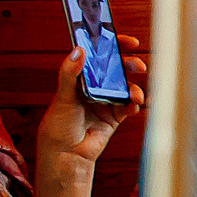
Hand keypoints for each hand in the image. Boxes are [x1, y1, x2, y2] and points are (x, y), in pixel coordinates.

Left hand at [37, 37, 145, 171]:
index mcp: (81, 78)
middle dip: (130, 65)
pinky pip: (129, 107)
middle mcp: (95, 87)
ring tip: (135, 94)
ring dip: (134, 88)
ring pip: (126, 87)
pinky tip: (133, 106)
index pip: (99, 56)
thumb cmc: (58, 126)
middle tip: (137, 66)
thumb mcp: (63, 97)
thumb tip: (78, 51)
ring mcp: (106, 101)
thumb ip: (70, 74)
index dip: (114, 46)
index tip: (127, 42)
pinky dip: (134, 105)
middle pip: (117, 69)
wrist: (66, 154)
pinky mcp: (114, 116)